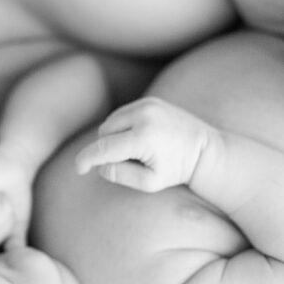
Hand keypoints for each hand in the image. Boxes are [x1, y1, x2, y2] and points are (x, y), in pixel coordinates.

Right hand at [74, 97, 208, 191]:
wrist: (205, 149)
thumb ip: (120, 175)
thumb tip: (99, 165)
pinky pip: (122, 114)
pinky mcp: (150, 100)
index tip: (78, 169)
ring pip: (111, 122)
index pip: (103, 148)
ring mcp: (148, 104)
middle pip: (104, 133)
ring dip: (114, 137)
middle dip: (107, 149)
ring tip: (137, 151)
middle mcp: (144, 116)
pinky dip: (123, 126)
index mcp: (144, 138)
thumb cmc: (177, 170)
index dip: (86, 159)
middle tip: (129, 162)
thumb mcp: (150, 183)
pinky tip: (140, 138)